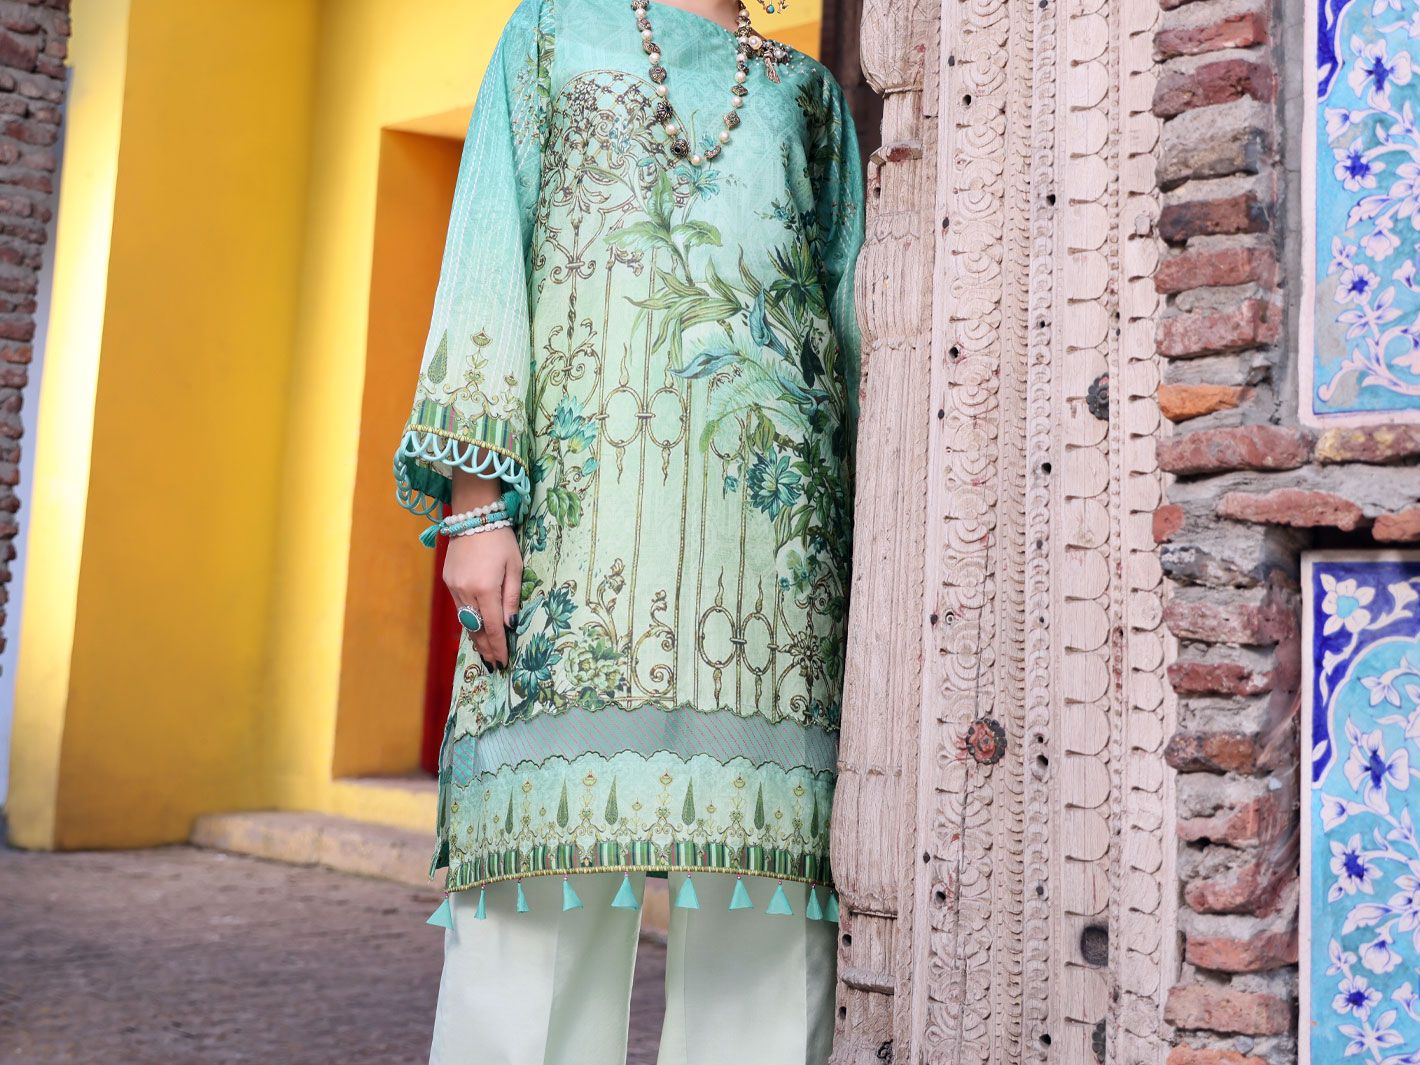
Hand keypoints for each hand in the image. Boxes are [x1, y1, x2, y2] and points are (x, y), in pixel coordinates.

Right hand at [443, 527, 521, 669]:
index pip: (493, 627)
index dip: (498, 647)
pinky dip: (468, 621)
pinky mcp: (448, 581)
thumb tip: (510, 625)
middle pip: (477, 629)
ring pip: (466, 621)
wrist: (473, 516)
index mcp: (486, 589)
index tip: (504, 662)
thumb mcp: (515, 567)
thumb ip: (512, 597)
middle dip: (486, 648)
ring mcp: (454, 587)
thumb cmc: (500, 539)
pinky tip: (475, 630)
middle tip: (494, 665)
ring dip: (476, 638)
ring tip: (486, 653)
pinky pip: (459, 608)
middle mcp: (466, 592)